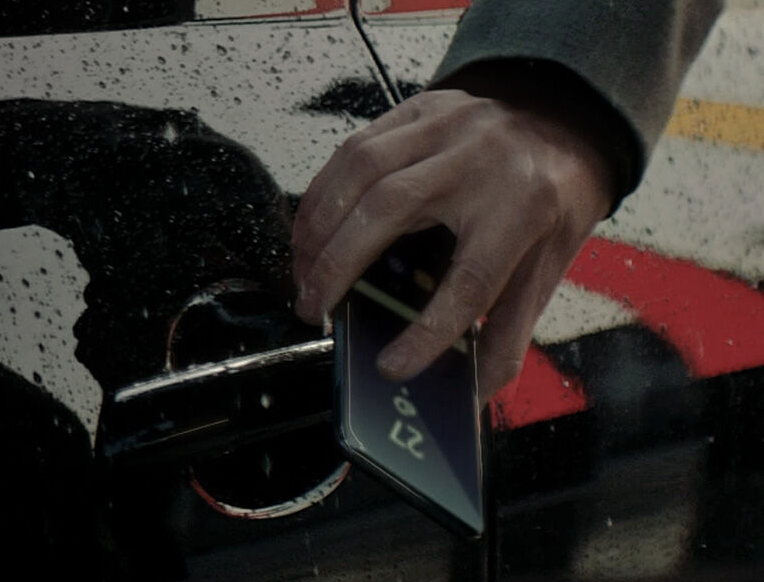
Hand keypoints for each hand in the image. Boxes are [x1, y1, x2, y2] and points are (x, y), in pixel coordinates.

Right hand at [291, 86, 614, 402]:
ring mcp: (445, 126)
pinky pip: (353, 147)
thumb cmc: (552, 197)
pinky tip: (312, 225)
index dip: (426, 331)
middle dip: (337, 266)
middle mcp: (482, 160)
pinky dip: (323, 190)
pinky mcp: (416, 109)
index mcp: (525, 208)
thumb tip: (474, 390)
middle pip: (391, 210)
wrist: (563, 119)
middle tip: (313, 308)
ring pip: (361, 170)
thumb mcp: (546, 266)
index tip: (391, 366)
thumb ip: (509, 331)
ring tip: (303, 271)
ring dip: (319, 226)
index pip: (470, 280)